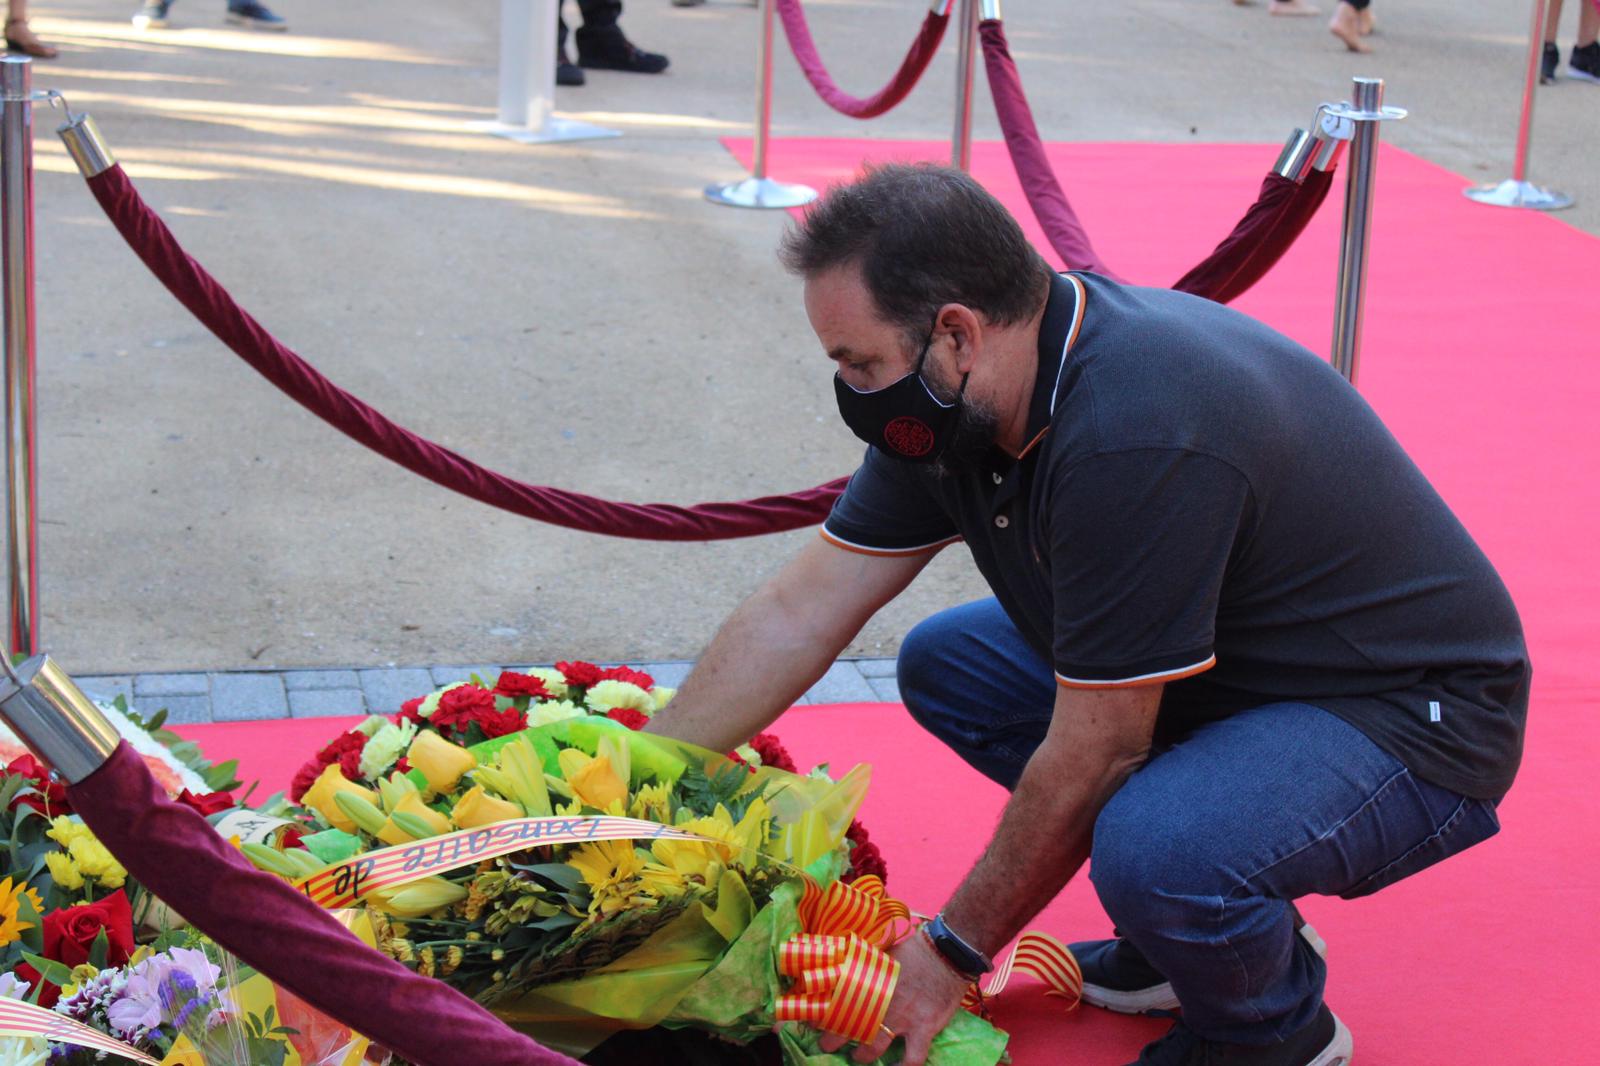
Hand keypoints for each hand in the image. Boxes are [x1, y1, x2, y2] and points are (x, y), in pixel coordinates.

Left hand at [817, 929, 970, 1065]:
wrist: (948, 952)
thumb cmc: (915, 949)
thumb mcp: (882, 952)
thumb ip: (864, 965)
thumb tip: (843, 966)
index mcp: (870, 981)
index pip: (837, 1001)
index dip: (821, 1014)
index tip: (812, 1020)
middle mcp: (882, 1002)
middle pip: (849, 1027)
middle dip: (833, 1039)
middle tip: (827, 1043)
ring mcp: (903, 1018)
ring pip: (873, 1047)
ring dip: (861, 1055)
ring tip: (857, 1056)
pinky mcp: (924, 1028)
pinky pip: (912, 1058)